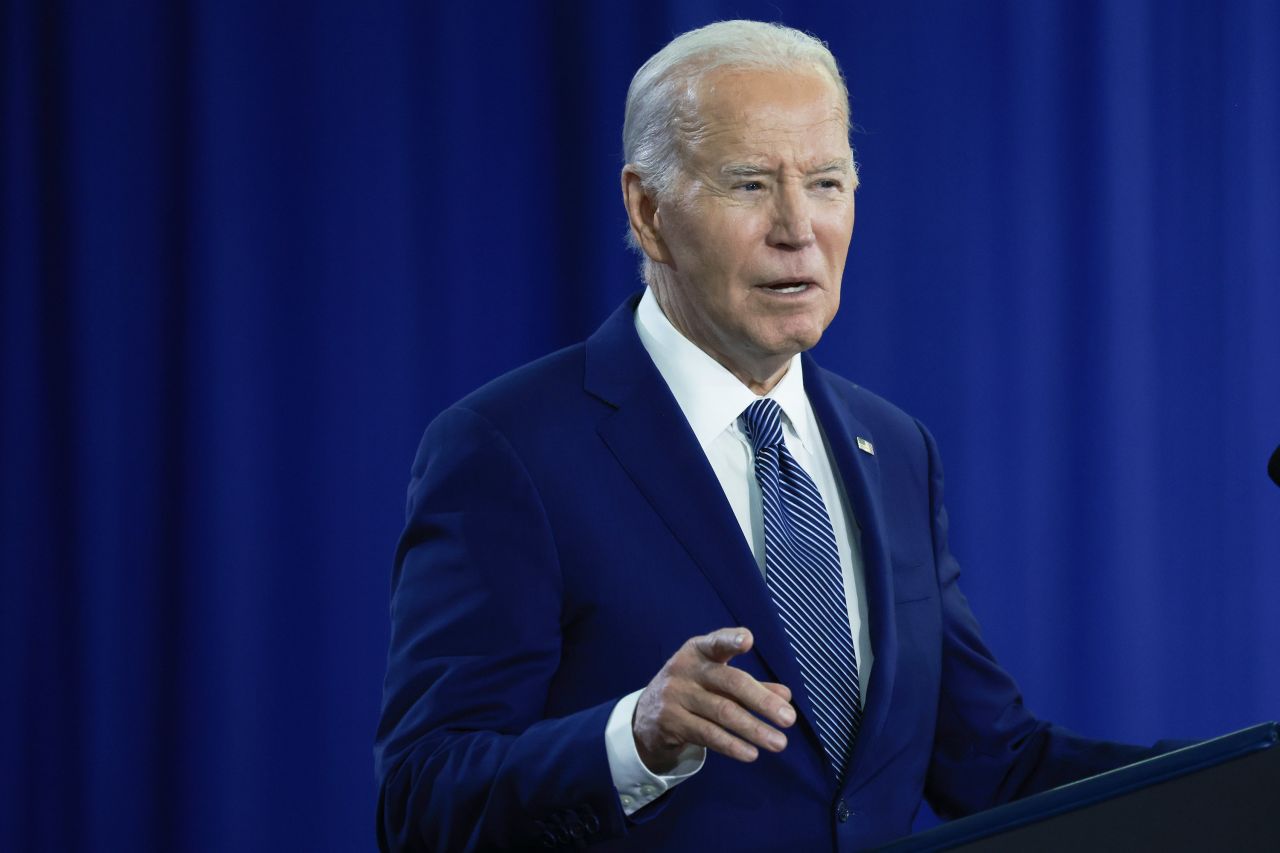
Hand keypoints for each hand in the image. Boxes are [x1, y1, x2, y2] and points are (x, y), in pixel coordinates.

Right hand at [632, 627, 795, 772]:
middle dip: (762, 701)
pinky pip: (708, 734)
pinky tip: (751, 753)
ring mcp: (675, 696)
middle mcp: (685, 669)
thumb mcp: (716, 682)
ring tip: (779, 743)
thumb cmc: (692, 691)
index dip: (731, 639)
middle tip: (789, 719)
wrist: (646, 718)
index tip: (748, 640)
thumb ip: (751, 686)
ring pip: (722, 712)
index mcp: (698, 651)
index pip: (716, 643)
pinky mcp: (670, 722)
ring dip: (754, 729)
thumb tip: (786, 696)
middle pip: (729, 682)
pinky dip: (732, 745)